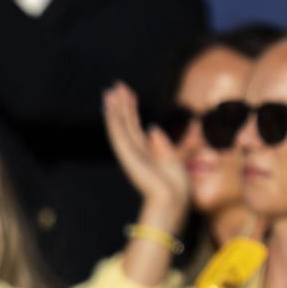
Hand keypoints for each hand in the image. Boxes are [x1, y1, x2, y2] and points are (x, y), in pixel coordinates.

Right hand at [102, 83, 188, 224]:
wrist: (172, 201)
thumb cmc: (176, 187)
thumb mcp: (173, 160)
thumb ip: (162, 145)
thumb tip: (152, 129)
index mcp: (146, 153)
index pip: (136, 126)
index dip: (132, 109)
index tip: (129, 94)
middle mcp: (135, 151)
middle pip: (125, 123)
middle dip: (121, 104)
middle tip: (115, 86)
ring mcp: (129, 152)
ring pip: (119, 125)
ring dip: (114, 107)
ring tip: (110, 90)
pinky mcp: (127, 154)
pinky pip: (118, 131)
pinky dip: (113, 117)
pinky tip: (110, 105)